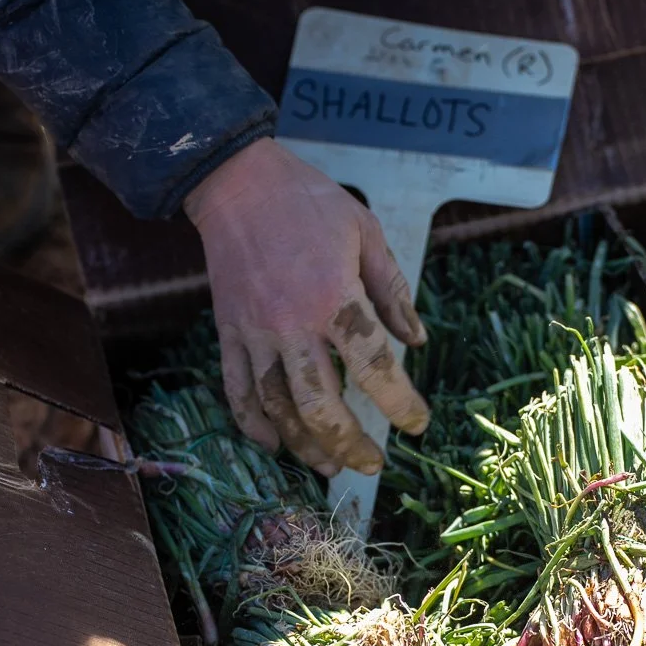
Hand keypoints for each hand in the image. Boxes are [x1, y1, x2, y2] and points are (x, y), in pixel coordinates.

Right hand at [184, 138, 429, 475]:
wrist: (236, 179)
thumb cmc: (308, 201)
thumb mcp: (366, 232)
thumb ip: (392, 291)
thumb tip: (417, 341)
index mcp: (335, 297)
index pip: (375, 368)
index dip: (401, 405)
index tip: (418, 424)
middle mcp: (291, 323)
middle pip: (322, 406)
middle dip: (350, 444)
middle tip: (373, 464)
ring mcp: (254, 331)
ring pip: (278, 408)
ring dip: (306, 446)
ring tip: (330, 466)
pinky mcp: (227, 331)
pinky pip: (236, 390)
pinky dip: (253, 424)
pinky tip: (274, 445)